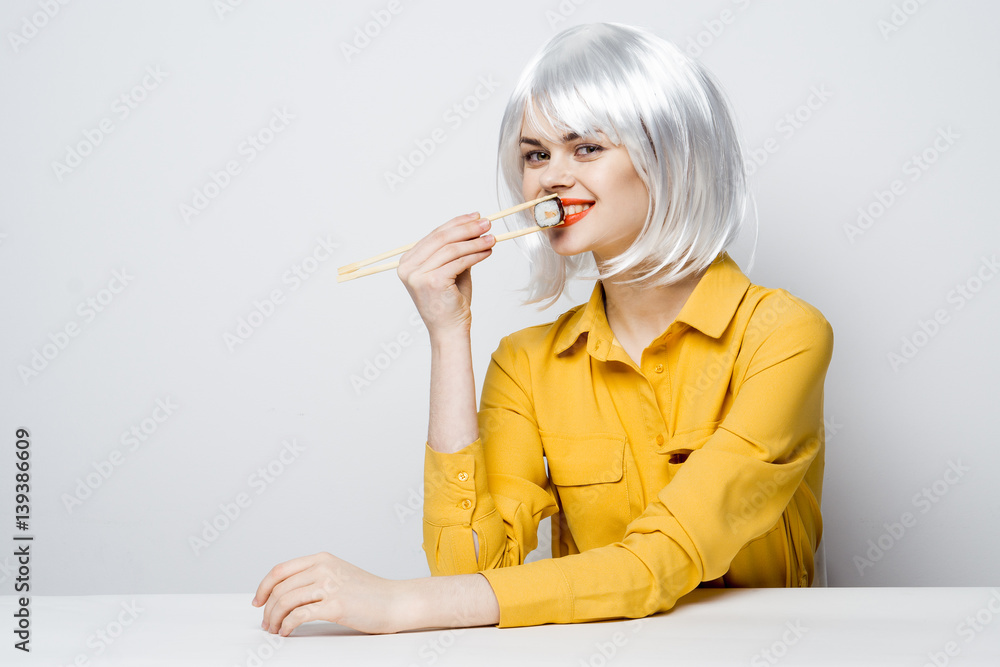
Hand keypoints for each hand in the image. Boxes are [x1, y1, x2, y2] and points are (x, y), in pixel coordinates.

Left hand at [252, 552, 403, 634]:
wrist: (394, 601)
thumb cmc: (369, 592)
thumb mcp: (338, 574)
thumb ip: (315, 576)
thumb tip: (286, 592)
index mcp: (322, 559)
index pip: (280, 570)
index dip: (263, 587)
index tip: (258, 601)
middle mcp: (323, 568)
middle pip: (279, 588)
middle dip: (267, 608)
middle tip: (267, 622)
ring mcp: (329, 586)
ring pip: (285, 602)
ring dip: (274, 619)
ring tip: (275, 629)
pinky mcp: (335, 605)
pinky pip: (299, 616)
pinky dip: (287, 626)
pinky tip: (287, 632)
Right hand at [397, 212, 494, 337]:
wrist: (449, 330)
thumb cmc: (450, 303)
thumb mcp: (451, 271)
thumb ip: (456, 251)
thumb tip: (473, 228)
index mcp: (408, 262)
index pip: (434, 235)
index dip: (457, 223)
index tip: (475, 217)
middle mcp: (408, 267)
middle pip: (441, 238)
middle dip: (467, 228)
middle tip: (487, 223)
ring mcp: (418, 275)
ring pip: (451, 249)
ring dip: (475, 241)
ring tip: (491, 238)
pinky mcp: (432, 282)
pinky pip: (458, 262)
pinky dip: (476, 254)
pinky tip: (487, 251)